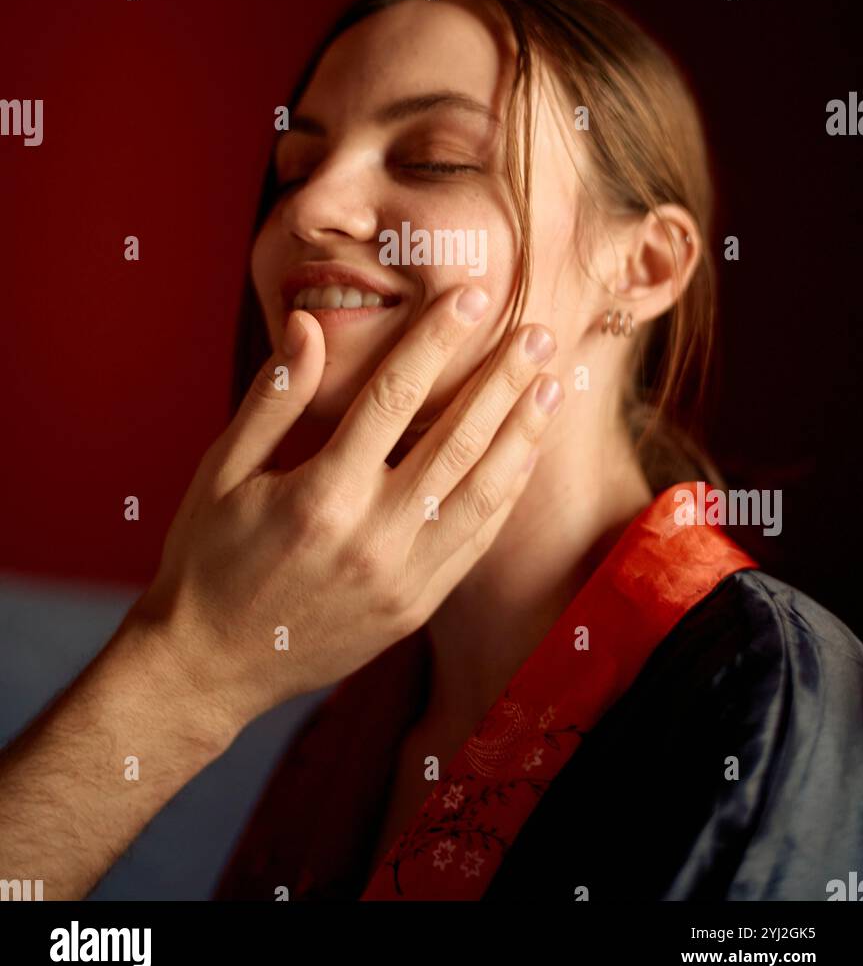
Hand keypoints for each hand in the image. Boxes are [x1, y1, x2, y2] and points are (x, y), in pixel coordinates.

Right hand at [131, 285, 561, 736]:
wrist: (209, 668)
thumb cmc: (206, 559)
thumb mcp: (221, 472)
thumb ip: (273, 399)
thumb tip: (308, 325)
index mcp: (321, 494)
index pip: (393, 397)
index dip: (436, 340)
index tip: (469, 297)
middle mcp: (373, 537)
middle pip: (457, 440)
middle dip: (503, 380)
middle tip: (540, 332)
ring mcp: (403, 578)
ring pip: (483, 492)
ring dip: (523, 433)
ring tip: (553, 385)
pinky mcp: (417, 605)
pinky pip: (477, 540)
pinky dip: (508, 493)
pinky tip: (525, 453)